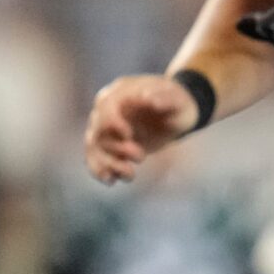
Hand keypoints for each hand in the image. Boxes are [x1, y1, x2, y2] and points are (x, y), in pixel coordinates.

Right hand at [83, 74, 197, 183]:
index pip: (106, 107)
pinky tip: (111, 180)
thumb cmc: (178, 102)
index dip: (112, 122)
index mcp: (120, 93)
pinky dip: (100, 170)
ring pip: (94, 148)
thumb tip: (149, 98)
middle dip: (116, 147)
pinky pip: (96, 158)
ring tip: (130, 175)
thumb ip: (165, 97)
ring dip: (109, 163)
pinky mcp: (109, 146)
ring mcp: (106, 129)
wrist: (176, 114)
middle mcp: (106, 110)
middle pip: (98, 130)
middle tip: (140, 155)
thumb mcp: (178, 99)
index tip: (128, 134)